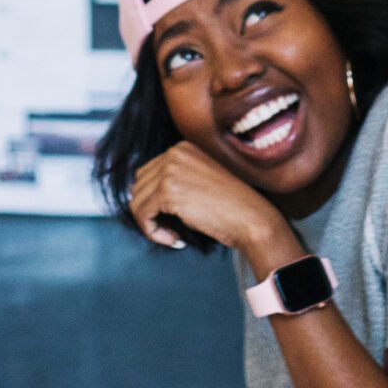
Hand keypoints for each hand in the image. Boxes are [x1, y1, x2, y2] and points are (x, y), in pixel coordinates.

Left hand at [128, 141, 294, 263]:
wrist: (251, 217)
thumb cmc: (229, 207)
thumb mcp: (198, 182)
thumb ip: (174, 181)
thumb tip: (141, 197)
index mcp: (181, 148)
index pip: (147, 173)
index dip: (154, 201)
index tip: (172, 219)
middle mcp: (173, 153)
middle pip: (138, 186)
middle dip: (150, 211)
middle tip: (171, 229)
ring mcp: (169, 170)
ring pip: (137, 201)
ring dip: (151, 224)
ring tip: (173, 236)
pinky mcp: (167, 191)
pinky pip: (142, 215)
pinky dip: (153, 232)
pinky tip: (174, 239)